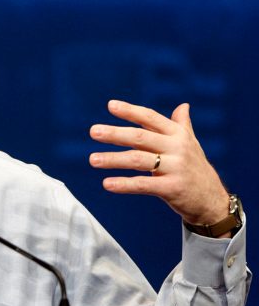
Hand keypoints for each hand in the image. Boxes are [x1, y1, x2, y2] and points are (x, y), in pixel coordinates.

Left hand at [88, 99, 228, 227]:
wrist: (212, 200)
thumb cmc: (195, 168)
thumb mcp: (191, 144)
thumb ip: (182, 125)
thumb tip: (183, 105)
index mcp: (178, 134)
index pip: (151, 118)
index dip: (131, 111)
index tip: (110, 105)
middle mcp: (177, 148)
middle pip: (141, 137)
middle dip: (115, 134)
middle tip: (93, 131)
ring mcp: (175, 168)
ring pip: (138, 160)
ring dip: (113, 159)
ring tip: (92, 159)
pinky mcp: (172, 188)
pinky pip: (143, 185)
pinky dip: (124, 184)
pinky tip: (106, 184)